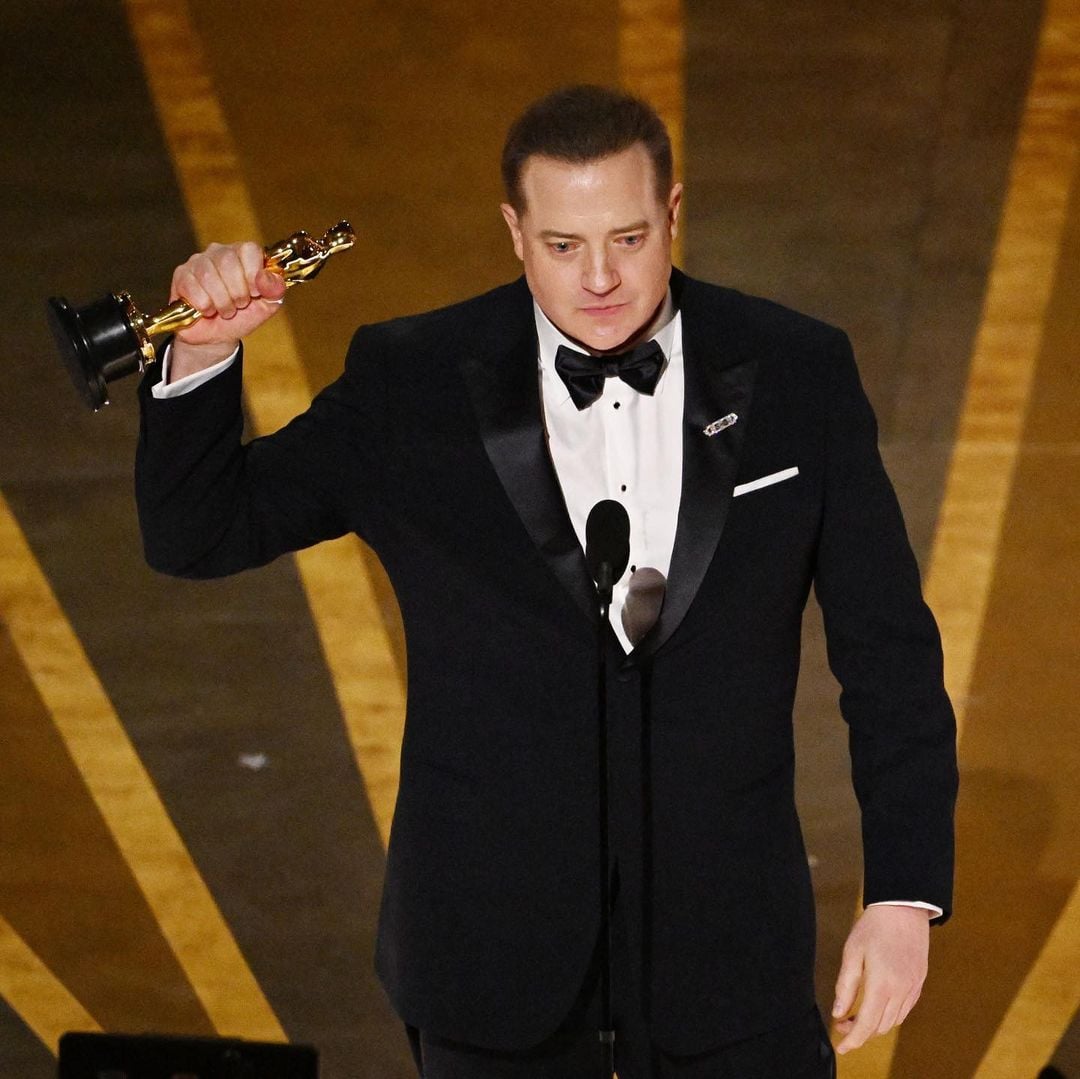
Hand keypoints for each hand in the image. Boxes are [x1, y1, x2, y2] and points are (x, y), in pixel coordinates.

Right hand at [168, 241, 287, 377]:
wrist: (217, 336)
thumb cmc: (242, 316)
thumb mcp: (267, 305)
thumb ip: (275, 290)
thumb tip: (267, 277)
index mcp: (243, 254)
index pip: (249, 249)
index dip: (253, 274)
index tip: (254, 293)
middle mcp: (219, 252)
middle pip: (228, 261)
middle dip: (237, 292)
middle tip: (239, 305)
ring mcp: (198, 261)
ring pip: (209, 275)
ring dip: (221, 301)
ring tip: (224, 310)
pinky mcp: (181, 275)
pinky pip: (193, 287)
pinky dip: (204, 305)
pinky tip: (206, 309)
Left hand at [831, 905, 929, 1053]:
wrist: (903, 908)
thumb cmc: (874, 927)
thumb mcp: (852, 953)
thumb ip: (846, 985)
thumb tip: (839, 1012)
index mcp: (882, 984)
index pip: (867, 1025)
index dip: (853, 1040)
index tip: (841, 1046)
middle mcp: (901, 991)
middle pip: (880, 1027)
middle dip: (860, 1032)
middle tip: (842, 1023)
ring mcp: (913, 988)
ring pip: (893, 1021)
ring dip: (875, 1024)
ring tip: (856, 1014)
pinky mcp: (919, 983)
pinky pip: (904, 1010)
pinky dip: (889, 1015)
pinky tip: (877, 1005)